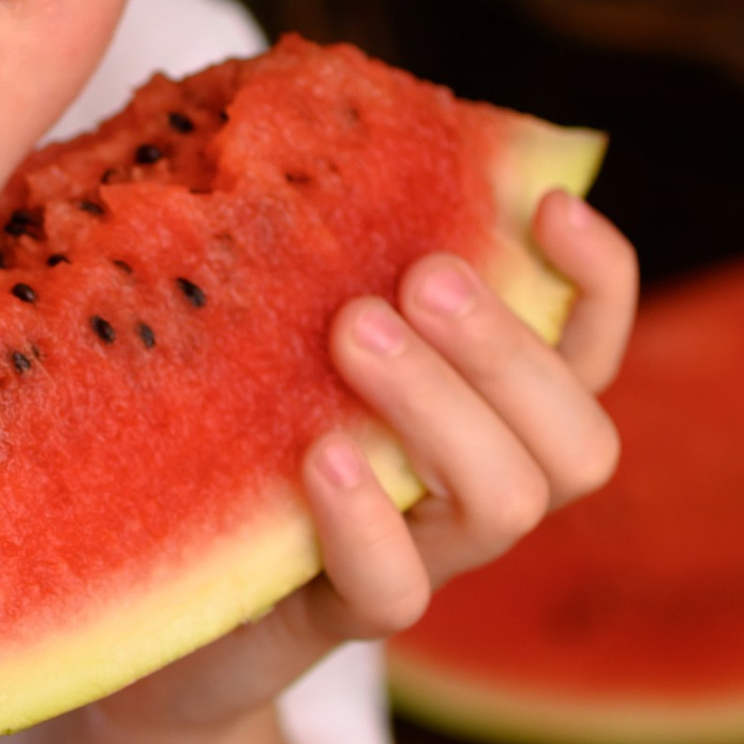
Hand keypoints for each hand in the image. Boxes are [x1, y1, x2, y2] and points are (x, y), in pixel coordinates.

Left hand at [101, 183, 635, 740]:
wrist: (147, 600)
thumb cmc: (225, 434)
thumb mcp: (279, 334)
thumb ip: (323, 257)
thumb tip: (312, 125)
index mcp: (481, 409)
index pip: (590, 348)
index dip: (597, 280)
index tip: (547, 202)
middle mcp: (472, 487)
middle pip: (575, 437)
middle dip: (513, 348)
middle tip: (421, 279)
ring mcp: (418, 558)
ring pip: (504, 503)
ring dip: (442, 407)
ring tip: (357, 333)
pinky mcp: (338, 618)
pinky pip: (396, 590)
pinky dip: (368, 519)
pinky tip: (319, 457)